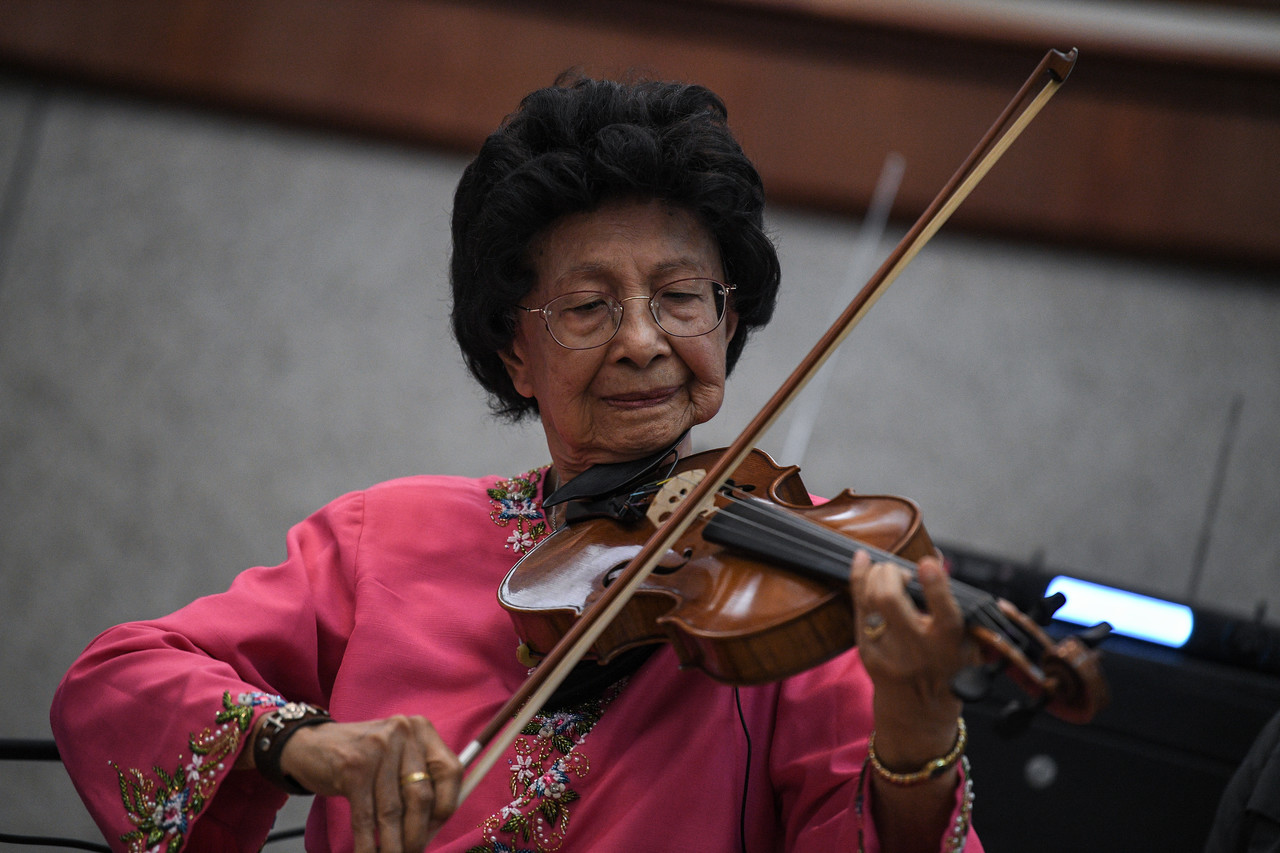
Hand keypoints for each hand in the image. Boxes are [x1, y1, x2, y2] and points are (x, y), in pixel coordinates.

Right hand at [279, 716, 461, 852]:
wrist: (310, 744)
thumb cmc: (362, 758)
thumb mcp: (395, 758)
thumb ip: (417, 783)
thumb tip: (433, 829)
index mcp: (421, 730)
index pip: (450, 771)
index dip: (446, 806)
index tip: (436, 829)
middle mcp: (403, 733)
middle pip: (421, 795)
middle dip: (418, 834)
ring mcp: (378, 749)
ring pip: (392, 811)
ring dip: (393, 845)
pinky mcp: (353, 768)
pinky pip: (365, 817)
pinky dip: (368, 844)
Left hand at [849, 550, 973, 768]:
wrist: (918, 713)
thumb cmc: (948, 669)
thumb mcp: (967, 643)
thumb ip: (956, 604)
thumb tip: (935, 559)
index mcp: (948, 647)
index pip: (945, 615)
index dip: (936, 587)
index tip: (928, 564)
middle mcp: (916, 651)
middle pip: (891, 600)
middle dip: (891, 573)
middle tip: (901, 572)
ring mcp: (886, 652)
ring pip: (871, 600)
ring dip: (876, 575)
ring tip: (887, 573)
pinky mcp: (866, 651)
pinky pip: (858, 608)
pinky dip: (859, 581)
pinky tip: (862, 562)